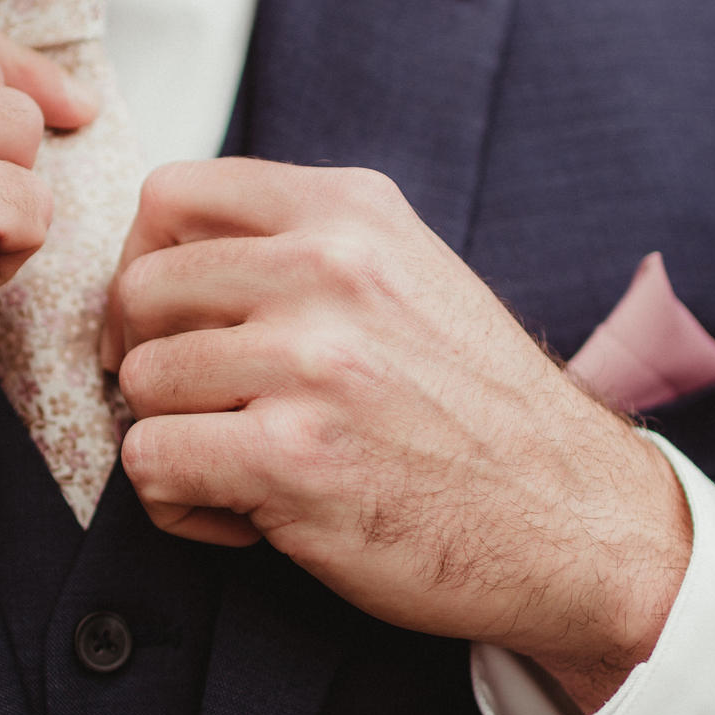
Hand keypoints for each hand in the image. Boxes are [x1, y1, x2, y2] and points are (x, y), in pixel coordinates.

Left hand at [105, 159, 691, 710]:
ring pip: (141, 382)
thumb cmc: (482, 415)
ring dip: (173, 439)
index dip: (143, 264)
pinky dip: (178, 505)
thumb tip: (167, 259)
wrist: (574, 519)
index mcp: (352, 213)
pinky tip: (244, 518)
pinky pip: (152, 463)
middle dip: (149, 362)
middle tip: (203, 412)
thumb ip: (304, 249)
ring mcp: (311, 361)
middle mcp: (329, 270)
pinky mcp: (291, 456)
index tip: (165, 324)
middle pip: (141, 291)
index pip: (172, 195)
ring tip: (242, 469)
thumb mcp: (408, 279)